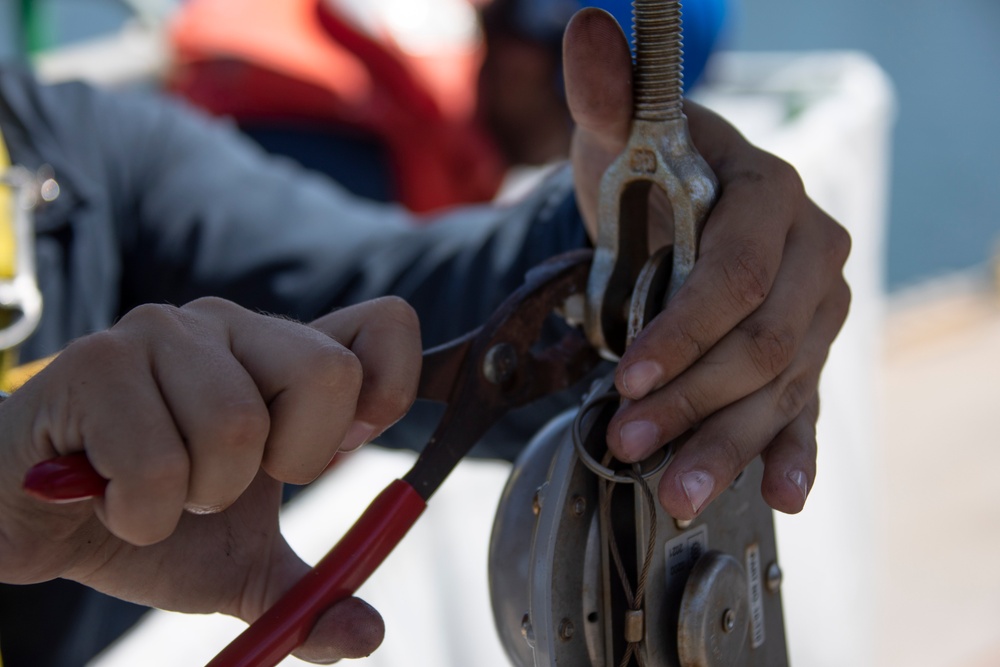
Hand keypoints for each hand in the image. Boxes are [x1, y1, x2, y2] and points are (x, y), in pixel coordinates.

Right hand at [0, 296, 420, 661]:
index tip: (352, 443)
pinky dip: (141, 515)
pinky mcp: (94, 361)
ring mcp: (162, 333)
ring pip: (239, 427)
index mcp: (280, 355)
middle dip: (289, 463)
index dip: (394, 383)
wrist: (25, 518)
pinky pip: (157, 463)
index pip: (383, 324)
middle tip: (227, 486)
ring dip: (199, 498)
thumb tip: (367, 635)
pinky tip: (109, 499)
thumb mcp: (239, 567)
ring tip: (158, 494)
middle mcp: (231, 325)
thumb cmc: (143, 518)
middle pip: (327, 374)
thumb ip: (309, 596)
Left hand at [563, 9, 850, 518]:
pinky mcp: (807, 355)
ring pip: (781, 388)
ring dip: (729, 445)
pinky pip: (807, 408)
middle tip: (627, 443)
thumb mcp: (615, 132)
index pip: (738, 274)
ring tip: (678, 493)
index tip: (624, 375)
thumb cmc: (639, 171)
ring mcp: (818, 311)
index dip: (684, 330)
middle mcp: (813, 256)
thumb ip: (607, 93)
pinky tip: (781, 495)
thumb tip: (590, 31)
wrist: (666, 210)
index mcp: (773, 195)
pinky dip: (793, 453)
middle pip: (763, 344)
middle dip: (692, 400)